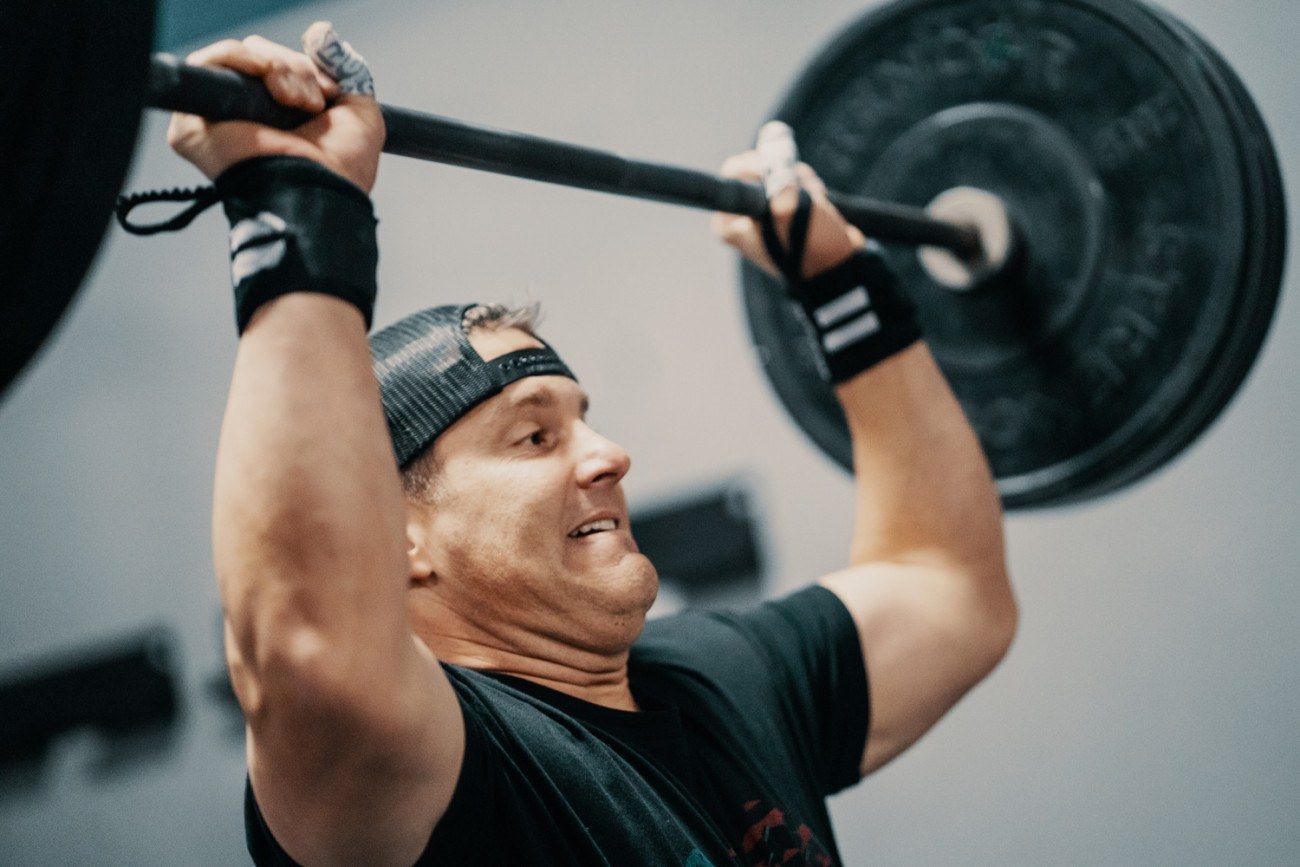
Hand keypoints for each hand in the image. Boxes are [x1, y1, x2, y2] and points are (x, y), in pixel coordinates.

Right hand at [167, 22, 384, 192]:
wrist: (320, 189)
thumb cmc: (342, 168)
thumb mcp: (360, 110)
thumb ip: (347, 69)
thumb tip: (320, 31)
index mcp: (279, 116)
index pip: (280, 65)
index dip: (305, 69)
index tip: (329, 93)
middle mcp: (247, 117)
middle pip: (262, 54)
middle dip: (296, 69)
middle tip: (312, 104)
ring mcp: (218, 119)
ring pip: (241, 56)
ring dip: (278, 69)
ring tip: (295, 103)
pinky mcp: (192, 123)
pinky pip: (210, 63)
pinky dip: (242, 59)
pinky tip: (266, 79)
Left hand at [711, 122, 864, 280]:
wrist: (839, 268)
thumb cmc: (808, 248)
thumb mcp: (786, 210)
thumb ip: (773, 178)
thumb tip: (773, 142)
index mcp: (728, 222)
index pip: (733, 172)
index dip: (759, 166)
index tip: (777, 175)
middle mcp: (742, 216)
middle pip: (759, 167)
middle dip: (785, 175)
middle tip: (798, 193)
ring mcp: (765, 211)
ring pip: (780, 173)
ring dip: (801, 182)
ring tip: (813, 205)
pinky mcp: (786, 208)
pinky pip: (795, 181)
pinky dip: (809, 188)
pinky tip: (818, 205)